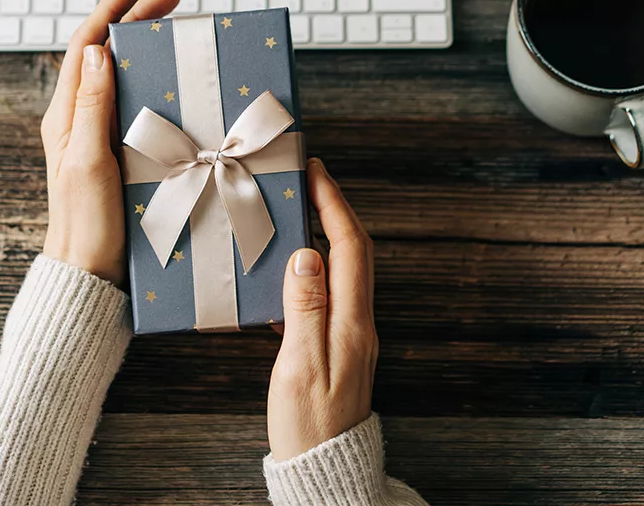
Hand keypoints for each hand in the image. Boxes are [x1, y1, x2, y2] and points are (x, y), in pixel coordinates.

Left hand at [40, 0, 178, 284]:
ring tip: (177, 28)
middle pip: (106, 52)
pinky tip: (176, 80)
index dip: (112, 6)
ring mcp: (97, 135)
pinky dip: (155, 80)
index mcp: (67, 115)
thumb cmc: (86, 224)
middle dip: (136, 18)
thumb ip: (92, 107)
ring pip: (122, 74)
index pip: (87, 43)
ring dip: (147, 46)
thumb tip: (97, 48)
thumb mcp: (88, 163)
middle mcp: (79, 118)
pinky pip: (133, 103)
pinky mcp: (116, 153)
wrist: (90, 272)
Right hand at [267, 158, 377, 460]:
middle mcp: (358, 323)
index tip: (316, 173)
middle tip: (307, 181)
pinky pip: (327, 294)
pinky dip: (310, 271)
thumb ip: (303, 310)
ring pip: (341, 270)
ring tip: (295, 215)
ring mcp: (351, 335)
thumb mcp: (299, 367)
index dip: (334, 205)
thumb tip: (307, 256)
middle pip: (352, 252)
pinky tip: (285, 273)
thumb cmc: (309, 425)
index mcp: (352, 323)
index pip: (349, 248)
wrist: (324, 471)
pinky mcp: (337, 347)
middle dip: (333, 210)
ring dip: (323, 236)